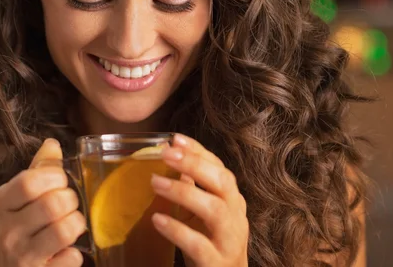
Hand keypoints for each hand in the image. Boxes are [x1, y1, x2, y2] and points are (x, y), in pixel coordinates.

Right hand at [0, 139, 85, 266]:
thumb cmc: (17, 229)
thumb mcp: (18, 198)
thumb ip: (37, 170)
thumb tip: (52, 144)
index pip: (29, 182)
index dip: (55, 177)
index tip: (60, 181)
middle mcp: (5, 231)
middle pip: (52, 204)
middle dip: (70, 200)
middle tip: (69, 204)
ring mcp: (21, 257)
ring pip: (65, 230)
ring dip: (77, 223)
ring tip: (71, 224)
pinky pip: (72, 258)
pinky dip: (75, 253)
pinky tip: (65, 251)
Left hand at [150, 134, 248, 266]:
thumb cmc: (212, 243)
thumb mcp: (202, 213)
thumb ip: (192, 188)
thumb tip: (171, 159)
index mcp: (232, 200)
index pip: (219, 168)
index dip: (198, 152)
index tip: (174, 139)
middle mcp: (236, 216)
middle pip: (223, 183)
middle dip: (195, 164)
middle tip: (166, 153)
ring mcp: (230, 240)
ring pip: (215, 210)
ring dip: (184, 193)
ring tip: (155, 183)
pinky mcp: (217, 262)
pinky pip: (199, 244)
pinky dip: (177, 230)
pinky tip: (158, 220)